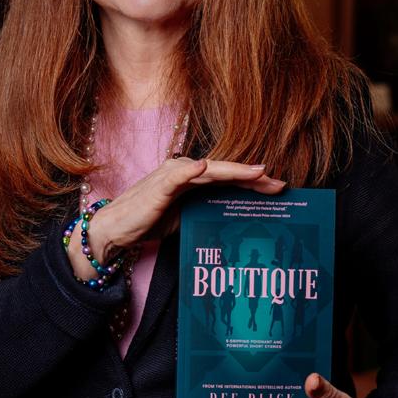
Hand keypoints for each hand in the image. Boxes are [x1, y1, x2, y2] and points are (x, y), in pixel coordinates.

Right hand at [68, 158, 284, 278]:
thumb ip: (207, 210)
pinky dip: (191, 170)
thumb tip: (235, 217)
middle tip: (280, 185)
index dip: (253, 182)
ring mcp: (172, 175)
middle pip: (226, 173)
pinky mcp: (159, 185)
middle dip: (254, 178)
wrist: (116, 229)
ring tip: (258, 173)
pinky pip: (178, 175)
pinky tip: (207, 167)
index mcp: (193, 178)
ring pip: (210, 171)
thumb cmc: (149, 221)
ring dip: (234, 171)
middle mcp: (186, 171)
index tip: (278, 189)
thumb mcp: (186, 218)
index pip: (229, 178)